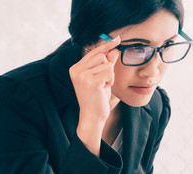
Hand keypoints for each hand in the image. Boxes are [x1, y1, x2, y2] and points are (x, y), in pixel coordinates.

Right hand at [69, 37, 120, 155]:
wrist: (93, 116)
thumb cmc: (97, 98)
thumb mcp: (102, 78)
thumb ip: (107, 63)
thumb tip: (114, 50)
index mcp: (76, 68)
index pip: (93, 51)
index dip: (106, 45)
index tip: (117, 38)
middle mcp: (76, 70)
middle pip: (101, 56)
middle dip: (108, 68)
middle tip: (103, 82)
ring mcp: (82, 75)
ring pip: (107, 65)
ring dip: (110, 76)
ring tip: (102, 87)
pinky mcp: (91, 82)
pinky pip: (109, 72)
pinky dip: (111, 81)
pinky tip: (103, 89)